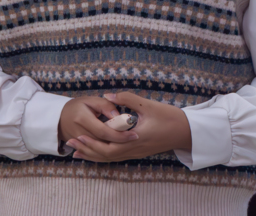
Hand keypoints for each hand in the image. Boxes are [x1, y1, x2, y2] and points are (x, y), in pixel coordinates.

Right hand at [58, 96, 138, 146]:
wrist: (59, 117)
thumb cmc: (78, 106)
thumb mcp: (91, 100)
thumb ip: (106, 106)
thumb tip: (118, 116)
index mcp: (82, 118)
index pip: (103, 131)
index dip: (119, 134)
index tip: (134, 133)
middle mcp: (79, 133)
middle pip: (103, 143)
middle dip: (120, 142)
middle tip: (136, 138)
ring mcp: (79, 143)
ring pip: (100, 150)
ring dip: (116, 148)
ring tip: (131, 144)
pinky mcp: (80, 149)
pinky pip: (96, 153)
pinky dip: (108, 152)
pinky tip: (120, 150)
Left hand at [65, 91, 191, 161]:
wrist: (186, 131)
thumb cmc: (169, 117)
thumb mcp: (148, 105)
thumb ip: (127, 100)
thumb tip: (108, 96)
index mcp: (135, 139)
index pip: (108, 147)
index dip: (91, 143)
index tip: (77, 135)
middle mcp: (133, 149)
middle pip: (105, 155)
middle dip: (87, 149)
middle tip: (70, 143)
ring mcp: (136, 153)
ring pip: (110, 158)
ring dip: (93, 154)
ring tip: (76, 151)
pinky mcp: (138, 152)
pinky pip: (116, 157)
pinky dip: (103, 155)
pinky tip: (95, 151)